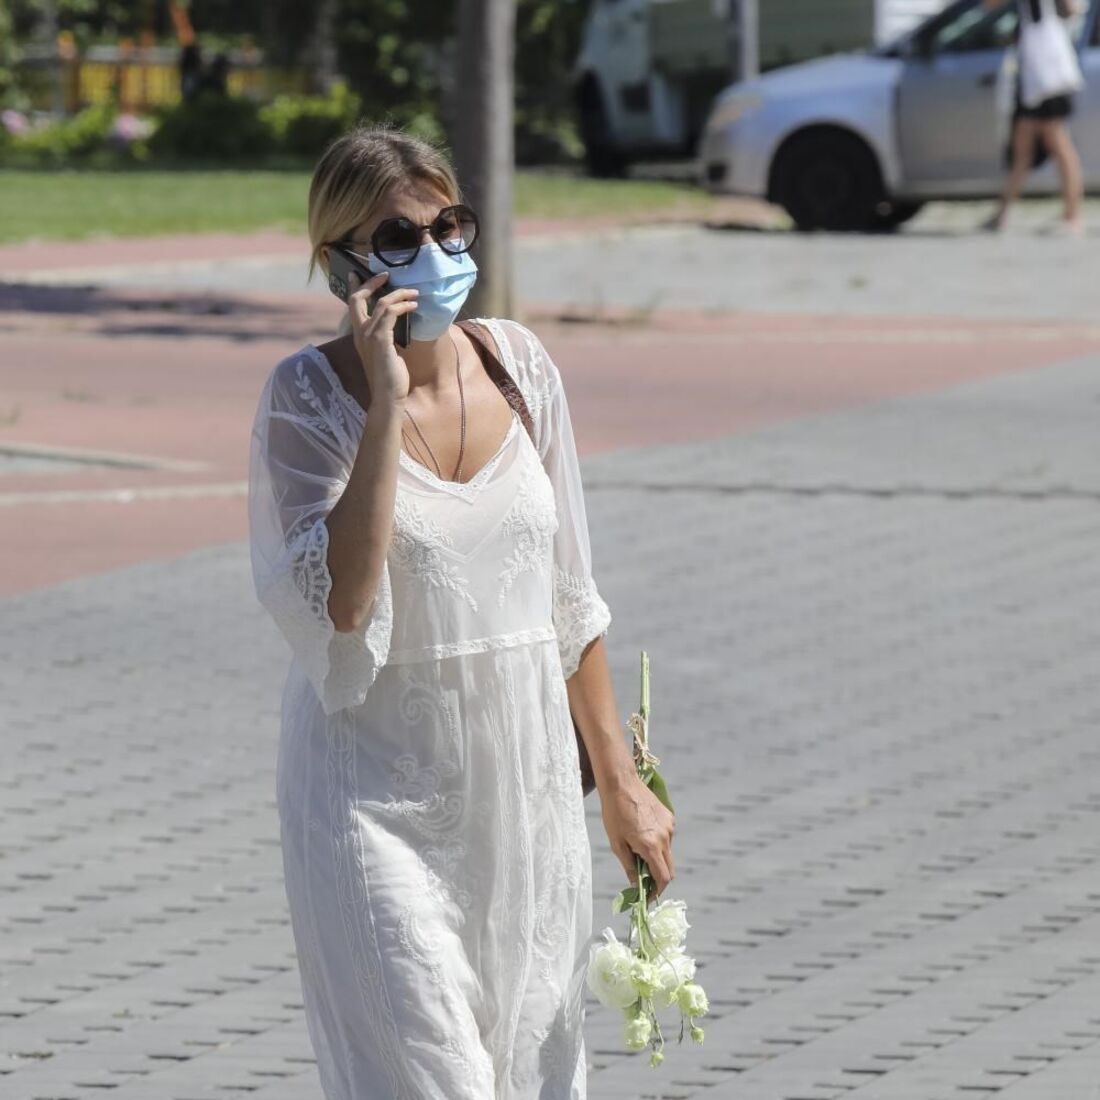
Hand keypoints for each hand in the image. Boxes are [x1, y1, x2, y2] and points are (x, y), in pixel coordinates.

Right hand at [347, 270, 417, 403]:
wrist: (387, 396)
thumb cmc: (390, 378)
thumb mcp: (386, 352)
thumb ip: (386, 337)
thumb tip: (397, 325)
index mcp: (359, 335)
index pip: (353, 306)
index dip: (358, 287)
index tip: (362, 274)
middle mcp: (360, 333)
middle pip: (358, 299)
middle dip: (372, 283)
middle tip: (387, 275)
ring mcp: (368, 336)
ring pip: (381, 304)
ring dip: (399, 295)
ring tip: (414, 293)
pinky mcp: (381, 339)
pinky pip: (390, 313)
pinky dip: (403, 306)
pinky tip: (413, 306)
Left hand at [602, 774, 675, 902]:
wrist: (621, 783)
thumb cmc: (614, 814)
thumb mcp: (617, 844)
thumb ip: (629, 867)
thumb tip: (637, 886)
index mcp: (651, 846)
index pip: (663, 877)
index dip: (657, 890)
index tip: (648, 896)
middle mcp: (665, 837)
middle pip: (669, 868)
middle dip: (658, 878)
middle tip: (643, 880)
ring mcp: (669, 826)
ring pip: (668, 852)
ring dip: (657, 858)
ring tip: (638, 850)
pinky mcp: (670, 817)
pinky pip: (667, 837)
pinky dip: (658, 843)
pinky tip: (642, 833)